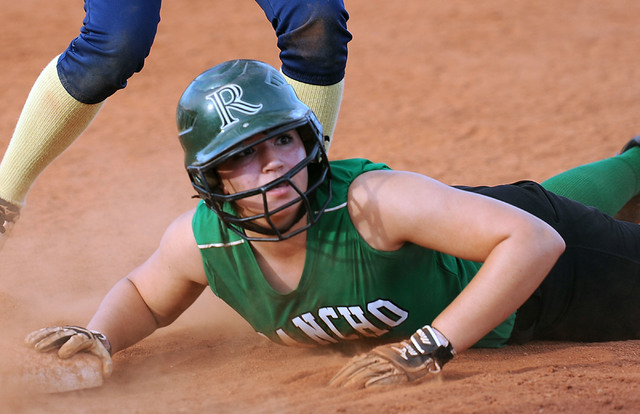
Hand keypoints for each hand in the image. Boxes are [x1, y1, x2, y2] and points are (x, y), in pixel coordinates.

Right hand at [25, 326, 112, 377]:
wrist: (94, 338)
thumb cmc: (96, 351)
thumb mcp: (104, 355)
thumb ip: (107, 364)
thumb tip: (106, 375)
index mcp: (86, 338)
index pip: (78, 339)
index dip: (70, 345)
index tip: (62, 354)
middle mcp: (75, 332)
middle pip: (62, 334)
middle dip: (50, 341)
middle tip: (40, 349)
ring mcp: (66, 330)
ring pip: (53, 331)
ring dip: (41, 337)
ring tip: (30, 345)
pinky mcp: (58, 331)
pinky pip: (47, 331)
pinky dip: (37, 335)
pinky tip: (27, 341)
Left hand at [329, 325, 454, 387]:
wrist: (423, 349)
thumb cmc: (403, 352)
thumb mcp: (384, 352)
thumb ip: (371, 358)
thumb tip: (354, 363)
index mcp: (375, 353)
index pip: (354, 363)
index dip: (342, 372)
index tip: (332, 382)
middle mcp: (379, 357)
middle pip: (358, 368)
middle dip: (344, 378)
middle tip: (333, 388)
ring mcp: (389, 364)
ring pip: (369, 372)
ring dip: (356, 381)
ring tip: (345, 389)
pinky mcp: (400, 372)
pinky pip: (387, 377)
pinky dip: (376, 381)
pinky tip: (367, 387)